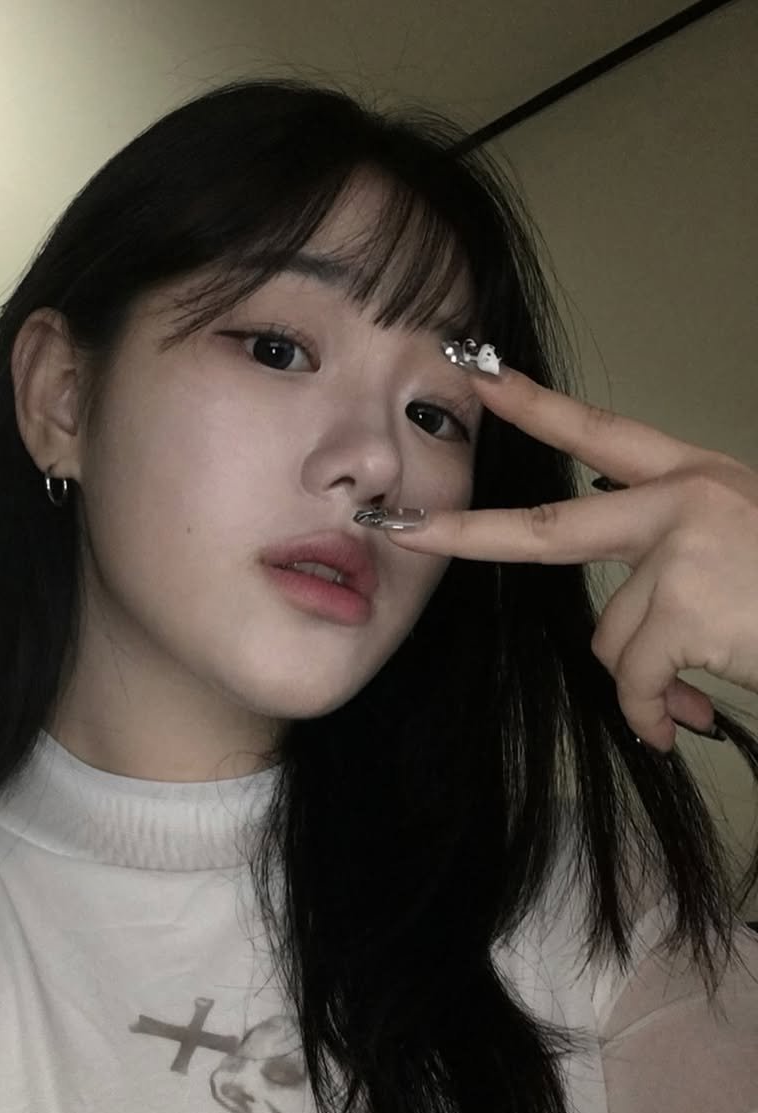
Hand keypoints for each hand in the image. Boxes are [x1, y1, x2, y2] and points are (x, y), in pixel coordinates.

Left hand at [388, 363, 757, 751]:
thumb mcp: (739, 556)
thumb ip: (667, 567)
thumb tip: (615, 646)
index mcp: (698, 479)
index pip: (602, 434)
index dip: (534, 407)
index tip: (475, 375)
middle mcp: (687, 501)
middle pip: (548, 531)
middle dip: (466, 535)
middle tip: (404, 529)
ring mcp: (687, 549)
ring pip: (609, 638)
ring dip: (643, 681)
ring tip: (694, 691)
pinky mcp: (689, 607)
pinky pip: (631, 681)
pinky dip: (652, 715)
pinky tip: (687, 720)